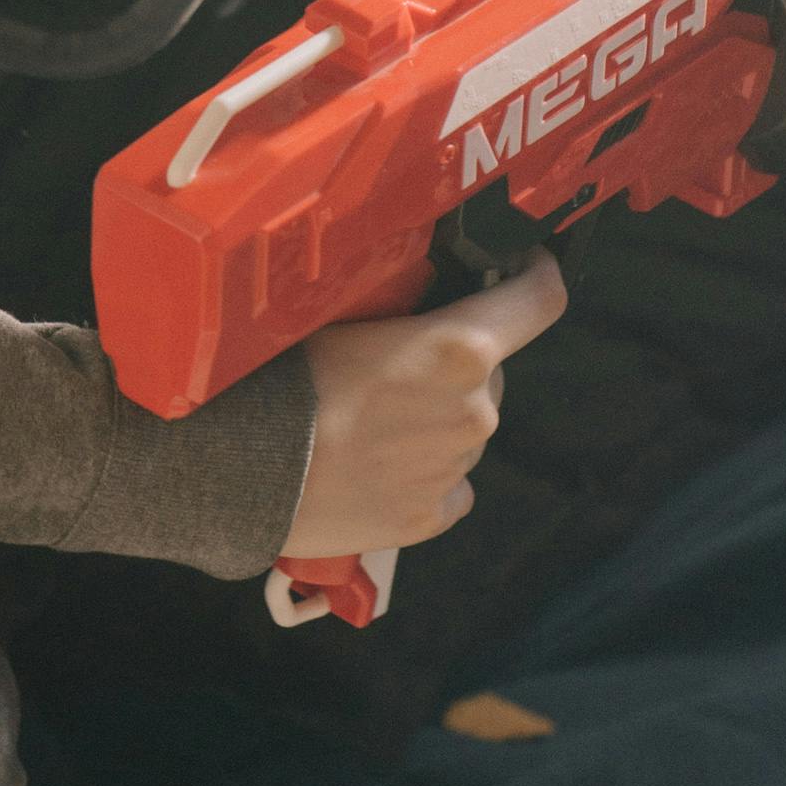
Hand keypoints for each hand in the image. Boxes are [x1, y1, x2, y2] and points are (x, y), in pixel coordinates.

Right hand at [285, 252, 568, 559]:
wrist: (245, 469)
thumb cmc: (286, 378)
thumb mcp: (345, 315)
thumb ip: (404, 309)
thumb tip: (424, 293)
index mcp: (460, 349)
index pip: (539, 300)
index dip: (535, 276)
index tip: (524, 267)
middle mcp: (474, 410)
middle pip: (488, 371)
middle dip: (453, 364)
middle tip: (392, 363)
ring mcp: (455, 469)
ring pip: (463, 427)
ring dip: (433, 418)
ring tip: (365, 418)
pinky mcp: (431, 518)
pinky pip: (446, 483)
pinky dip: (420, 471)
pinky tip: (371, 463)